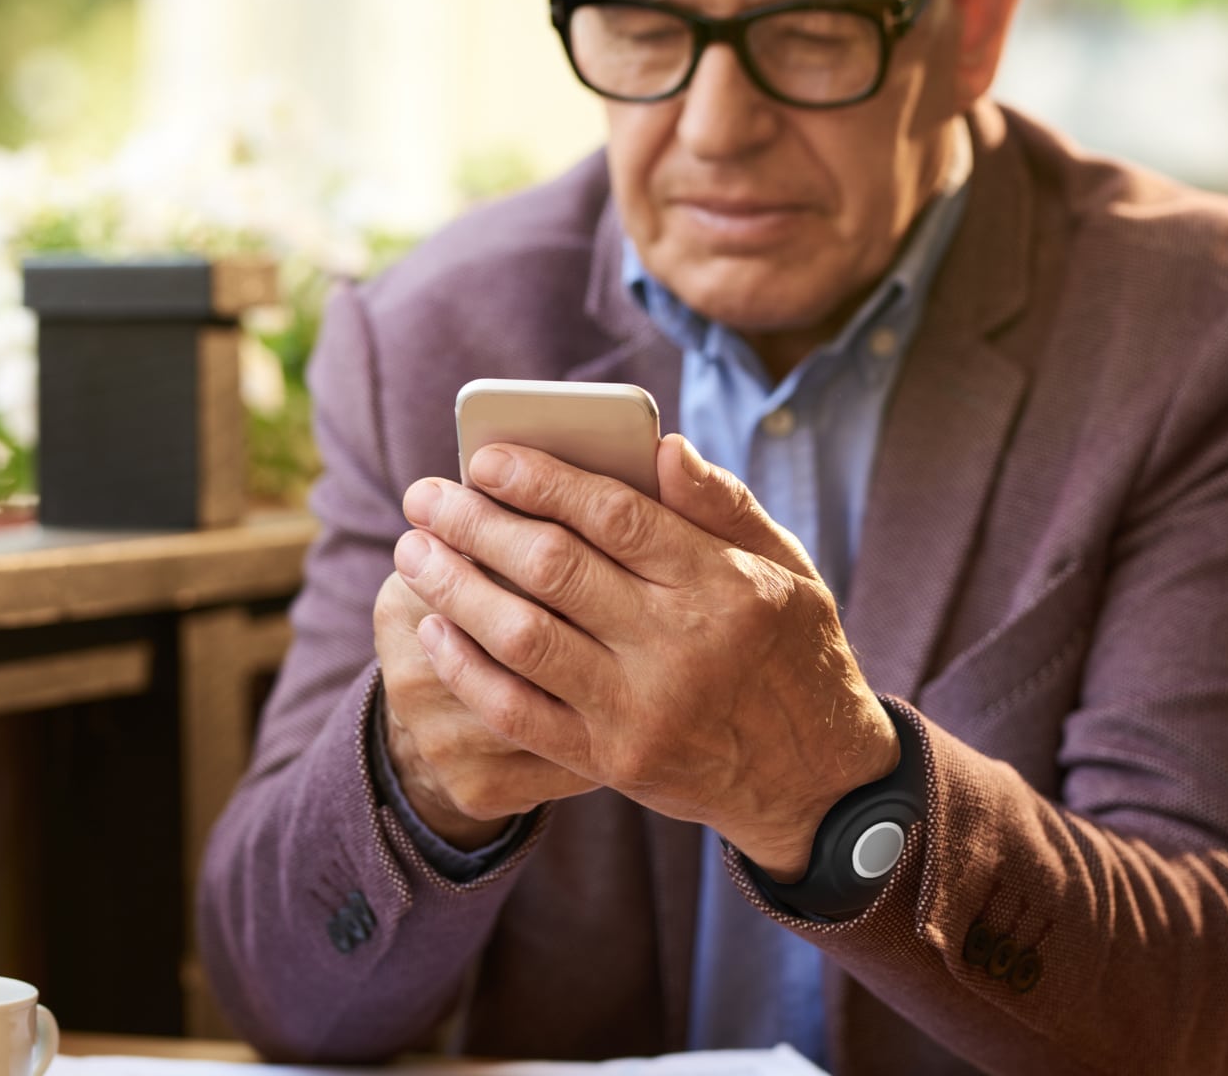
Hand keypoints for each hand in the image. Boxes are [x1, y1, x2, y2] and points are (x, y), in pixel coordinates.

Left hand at [393, 434, 898, 880]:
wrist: (814, 780)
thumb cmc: (792, 650)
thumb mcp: (787, 566)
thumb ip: (722, 504)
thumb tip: (658, 446)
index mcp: (722, 583)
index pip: (615, 515)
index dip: (541, 479)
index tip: (484, 456)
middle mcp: (679, 645)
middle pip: (554, 569)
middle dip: (476, 525)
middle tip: (424, 496)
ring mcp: (641, 709)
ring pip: (524, 638)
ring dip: (455, 588)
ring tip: (413, 552)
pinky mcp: (611, 760)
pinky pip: (519, 712)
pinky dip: (467, 667)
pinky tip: (435, 628)